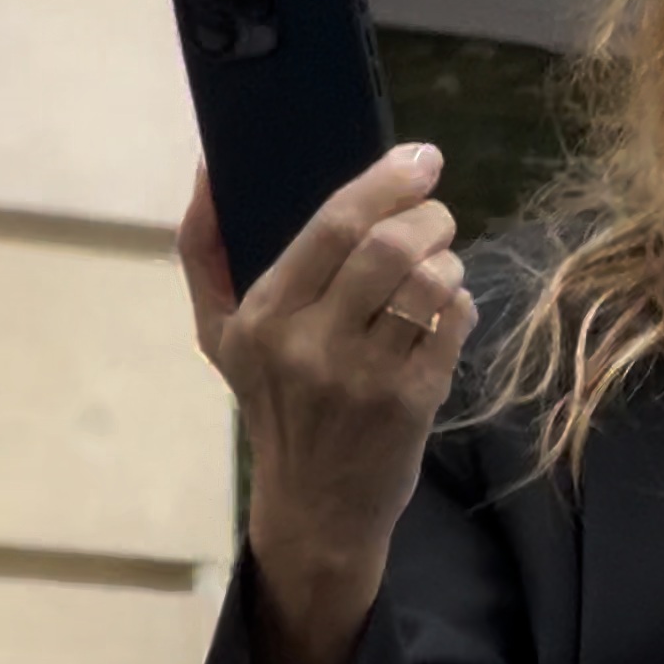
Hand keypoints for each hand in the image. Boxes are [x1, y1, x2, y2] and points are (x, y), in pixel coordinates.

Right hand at [180, 147, 476, 663]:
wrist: (315, 506)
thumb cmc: (271, 403)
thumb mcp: (221, 332)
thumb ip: (204, 248)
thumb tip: (211, 166)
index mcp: (263, 316)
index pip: (334, 226)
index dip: (386, 181)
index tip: (420, 157)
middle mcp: (311, 344)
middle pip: (390, 246)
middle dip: (428, 214)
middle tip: (436, 213)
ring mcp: (365, 376)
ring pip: (429, 281)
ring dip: (447, 259)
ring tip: (437, 266)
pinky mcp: (412, 402)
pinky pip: (454, 322)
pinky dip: (459, 303)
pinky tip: (442, 310)